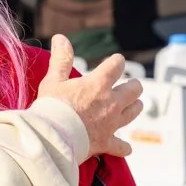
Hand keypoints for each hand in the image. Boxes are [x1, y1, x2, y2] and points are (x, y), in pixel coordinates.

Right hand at [37, 34, 143, 157]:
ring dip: (134, 106)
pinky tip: (124, 146)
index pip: (116, 66)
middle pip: (134, 90)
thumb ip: (61, 59)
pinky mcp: (107, 142)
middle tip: (130, 84)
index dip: (117, 61)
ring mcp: (112, 123)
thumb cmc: (51, 107)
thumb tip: (61, 38)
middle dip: (133, 85)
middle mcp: (111, 103)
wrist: (53, 137)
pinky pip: (122, 146)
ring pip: (134, 112)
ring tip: (132, 105)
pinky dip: (123, 146)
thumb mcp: (53, 80)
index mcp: (98, 85)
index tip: (116, 61)